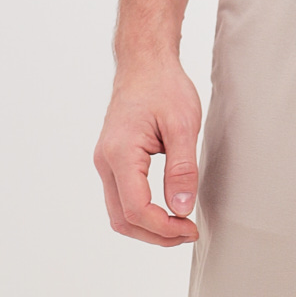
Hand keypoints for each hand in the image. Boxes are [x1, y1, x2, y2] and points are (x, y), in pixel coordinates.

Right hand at [94, 59, 202, 244]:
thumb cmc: (164, 86)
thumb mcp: (183, 124)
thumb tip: (182, 208)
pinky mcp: (112, 160)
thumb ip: (183, 168)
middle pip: (122, 219)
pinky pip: (121, 197)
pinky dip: (142, 211)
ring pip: (119, 212)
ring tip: (179, 225)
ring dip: (148, 226)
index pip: (136, 209)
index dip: (164, 227)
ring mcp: (106, 161)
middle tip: (187, 232)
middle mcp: (105, 161)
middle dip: (155, 234)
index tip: (190, 227)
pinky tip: (165, 209)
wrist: (144, 62)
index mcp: (120, 153)